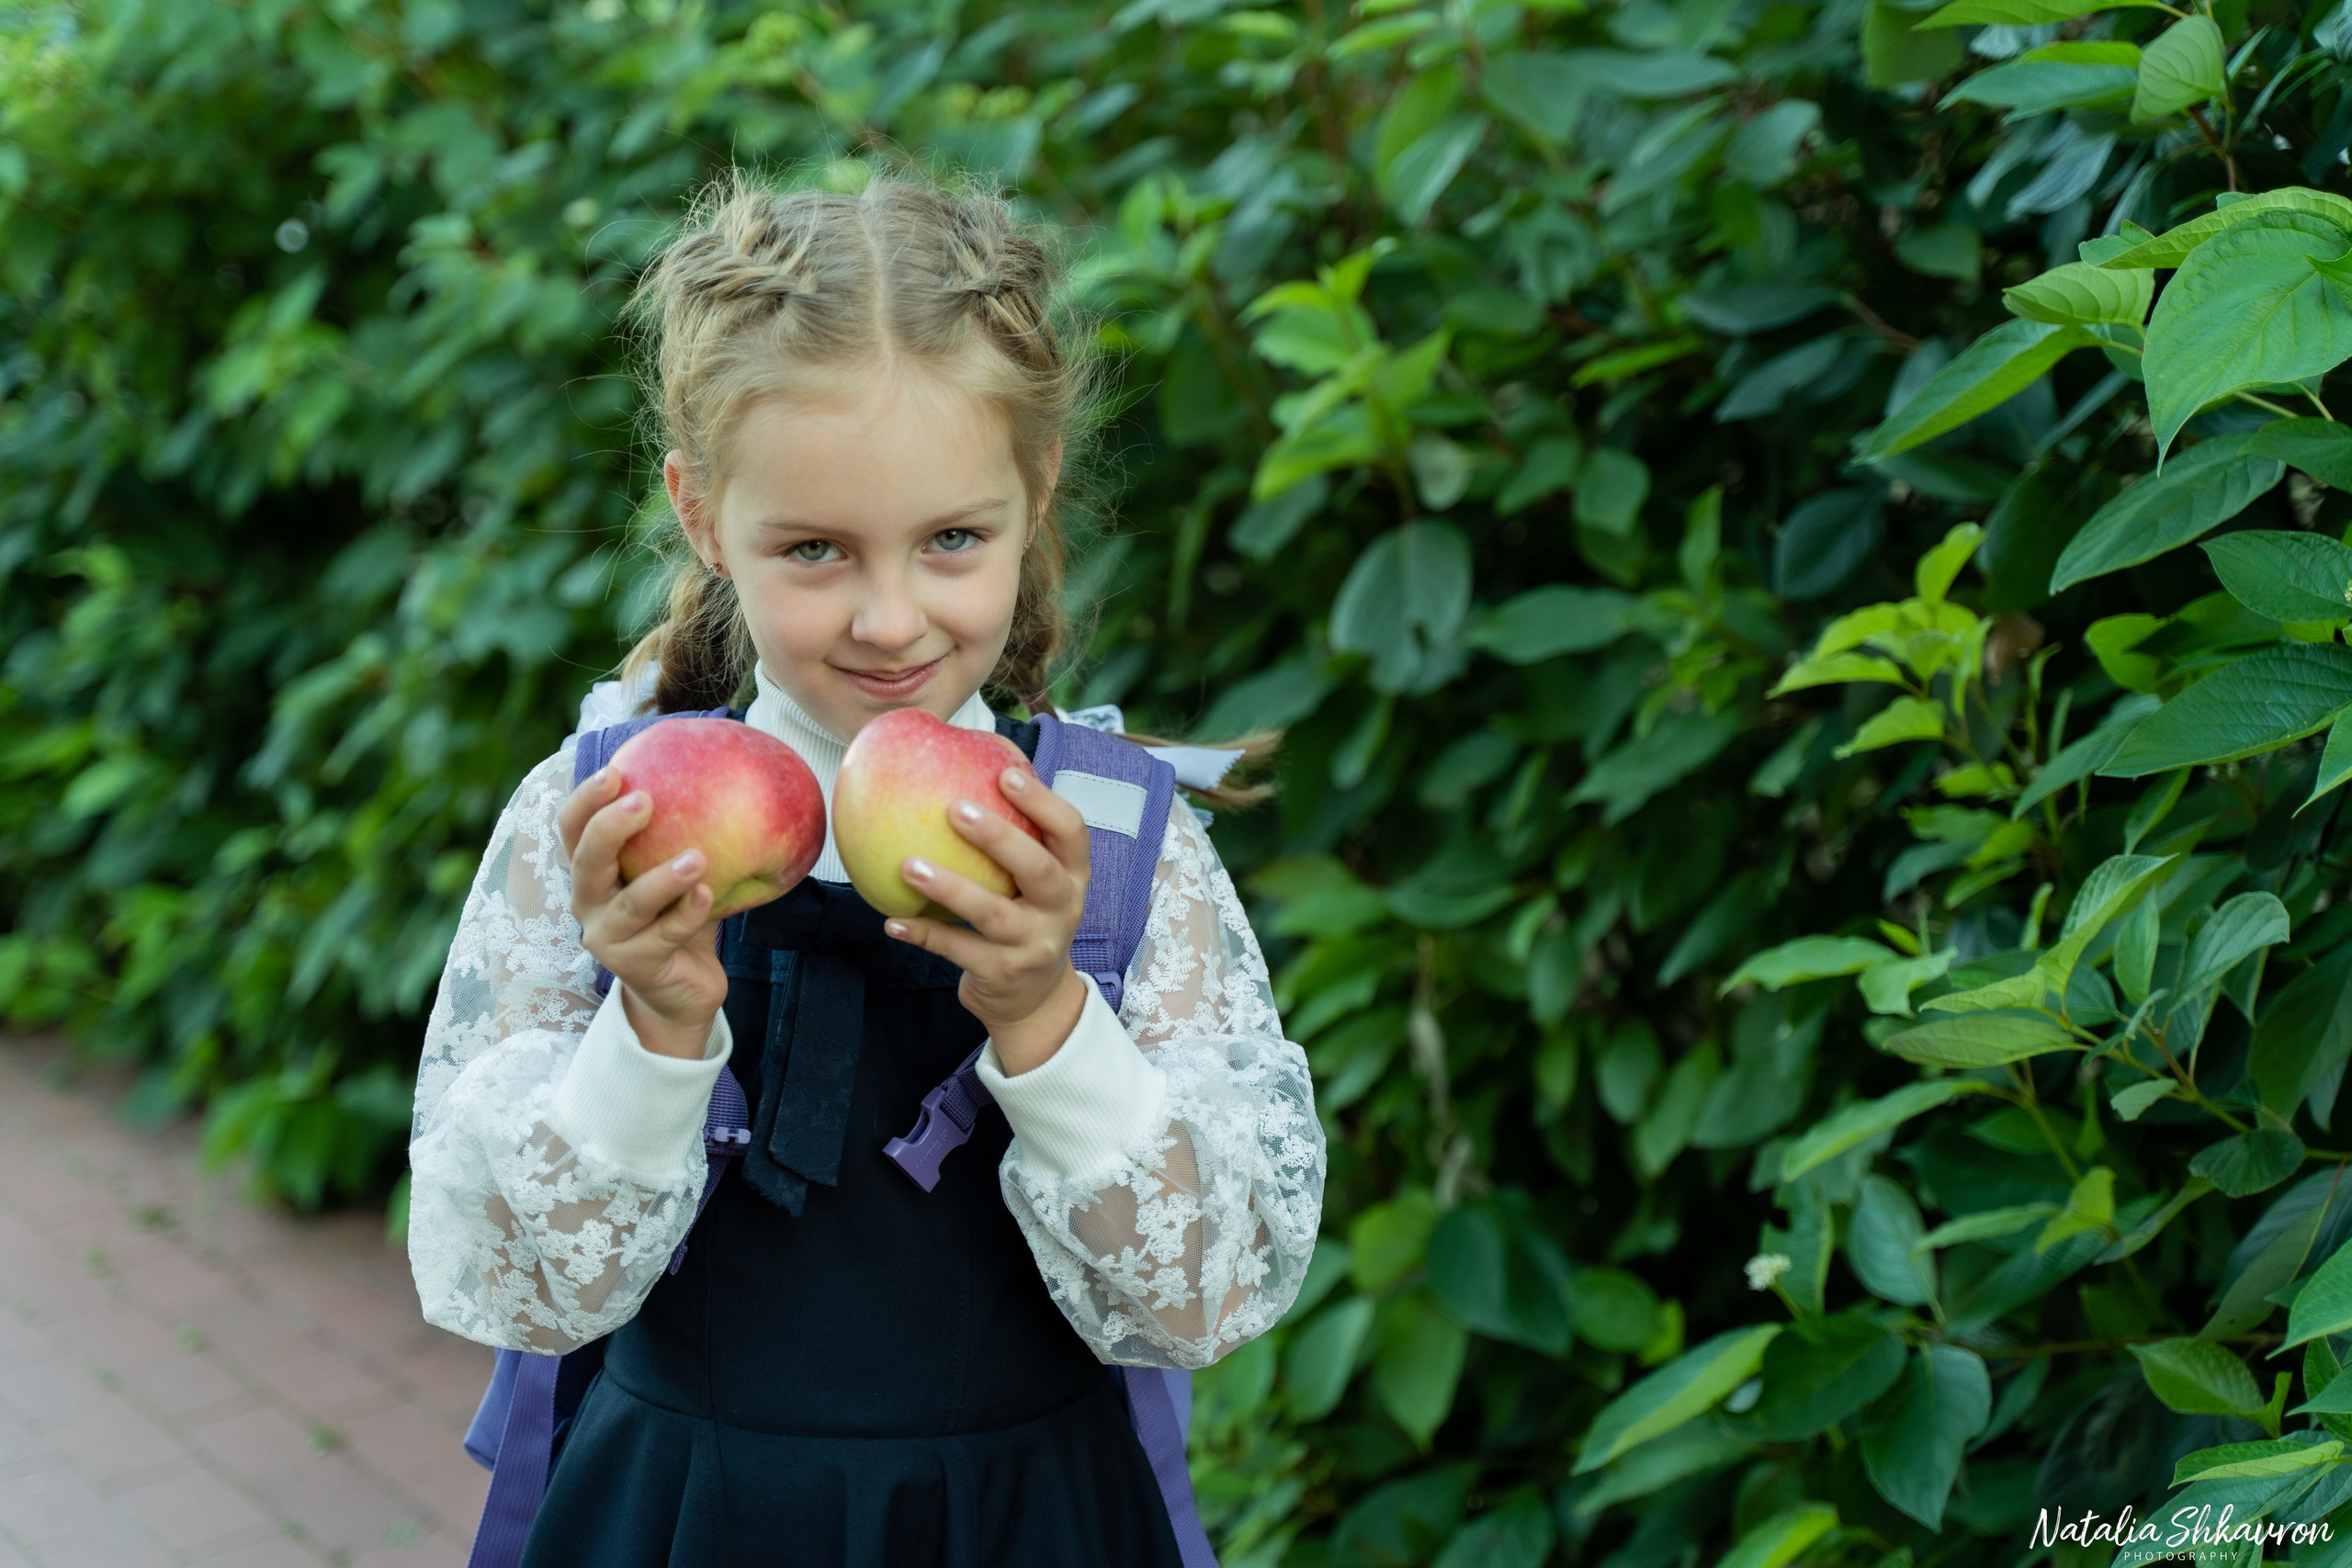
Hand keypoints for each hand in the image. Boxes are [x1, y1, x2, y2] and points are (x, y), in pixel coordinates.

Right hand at [557, 765, 727, 1060]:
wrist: (683, 990)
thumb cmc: (677, 916)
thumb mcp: (673, 871)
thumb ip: (679, 833)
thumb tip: (713, 769)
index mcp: (591, 872)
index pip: (572, 828)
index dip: (586, 798)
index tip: (617, 769)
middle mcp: (588, 903)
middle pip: (587, 860)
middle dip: (611, 827)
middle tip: (646, 801)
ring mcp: (608, 938)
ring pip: (631, 903)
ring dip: (663, 877)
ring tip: (697, 856)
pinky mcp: (635, 966)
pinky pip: (666, 935)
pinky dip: (688, 913)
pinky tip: (707, 895)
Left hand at [883, 767, 1090, 1074]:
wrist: (1035, 1001)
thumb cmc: (1026, 919)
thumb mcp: (1037, 884)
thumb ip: (1016, 839)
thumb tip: (965, 771)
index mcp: (1073, 876)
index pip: (1072, 832)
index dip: (1043, 802)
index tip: (1007, 773)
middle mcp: (1062, 909)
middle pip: (1037, 869)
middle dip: (998, 837)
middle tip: (955, 808)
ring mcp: (1035, 945)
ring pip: (992, 914)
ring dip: (949, 888)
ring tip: (908, 865)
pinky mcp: (1005, 975)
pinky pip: (959, 950)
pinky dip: (924, 934)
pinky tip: (893, 921)